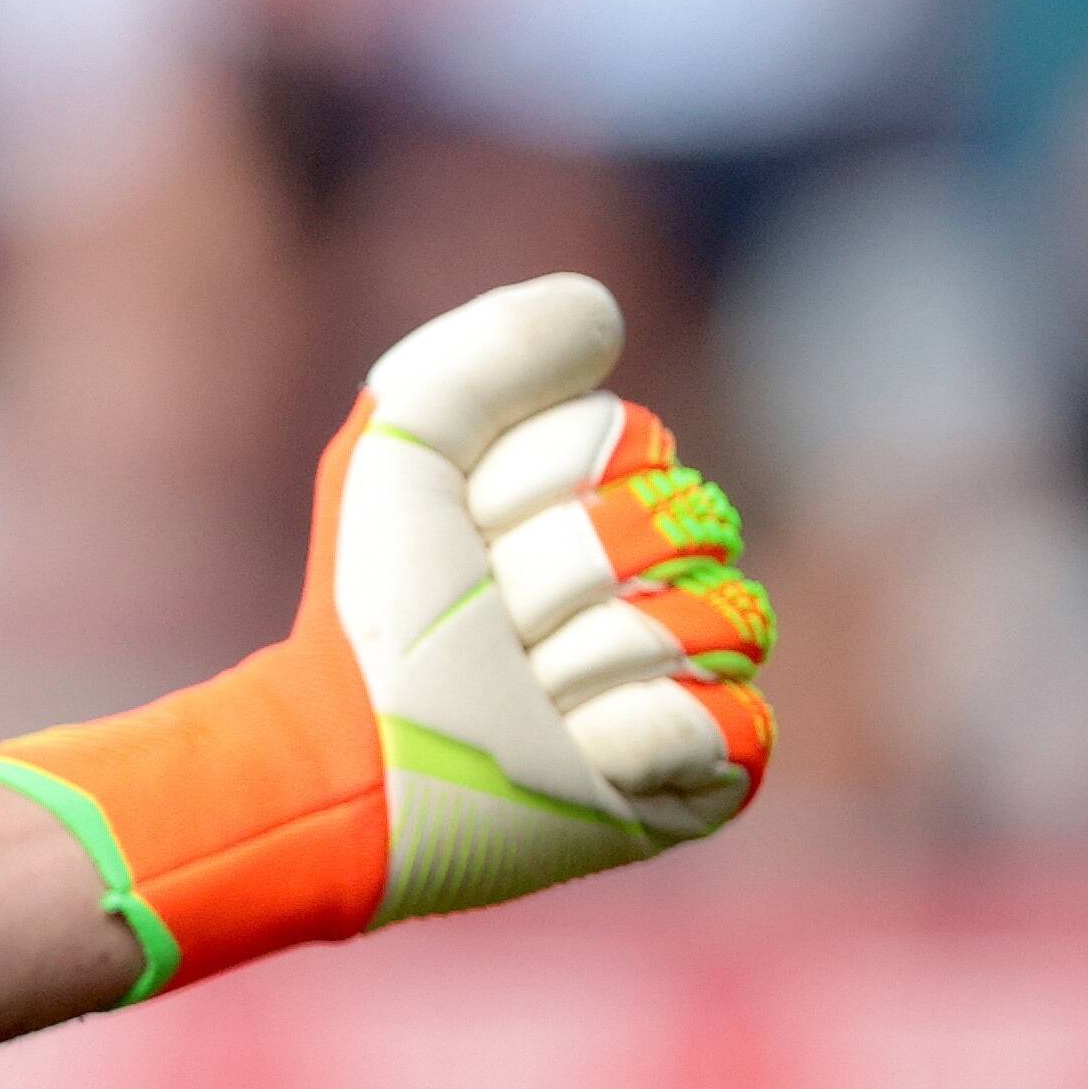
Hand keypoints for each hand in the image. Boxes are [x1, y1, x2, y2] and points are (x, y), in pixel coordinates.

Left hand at [328, 273, 775, 916]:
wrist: (356, 758)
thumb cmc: (371, 606)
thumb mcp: (402, 443)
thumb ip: (490, 351)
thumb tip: (605, 312)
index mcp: (591, 497)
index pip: (631, 437)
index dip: (532, 482)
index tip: (459, 531)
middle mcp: (650, 577)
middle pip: (681, 521)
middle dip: (554, 574)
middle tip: (484, 627)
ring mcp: (682, 674)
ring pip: (711, 619)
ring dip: (583, 660)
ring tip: (519, 696)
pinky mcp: (701, 776)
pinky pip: (731, 721)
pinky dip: (634, 736)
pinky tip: (570, 754)